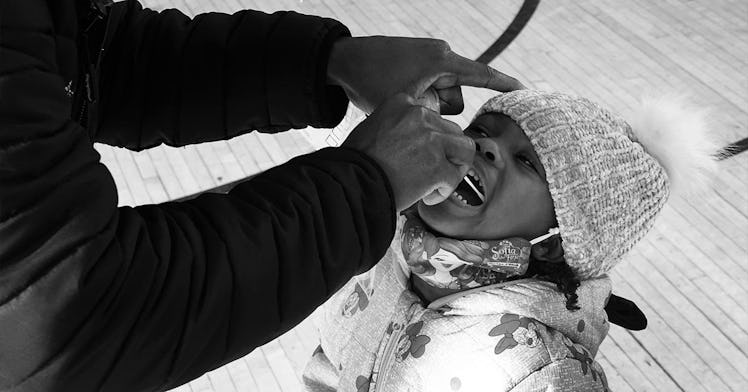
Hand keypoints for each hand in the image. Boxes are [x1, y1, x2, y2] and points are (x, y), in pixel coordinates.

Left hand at [327, 36, 523, 113]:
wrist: (344, 61)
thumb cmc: (371, 82)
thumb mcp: (407, 105)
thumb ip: (433, 116)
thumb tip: (444, 125)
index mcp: (442, 61)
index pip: (483, 75)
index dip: (504, 86)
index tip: (523, 93)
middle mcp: (440, 55)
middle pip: (454, 96)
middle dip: (437, 109)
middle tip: (410, 108)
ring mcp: (428, 57)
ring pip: (439, 95)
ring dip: (424, 105)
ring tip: (398, 100)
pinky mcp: (417, 61)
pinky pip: (428, 86)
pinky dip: (418, 97)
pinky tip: (396, 95)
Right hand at [342, 93, 474, 210]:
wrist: (350, 184)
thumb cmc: (356, 162)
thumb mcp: (373, 128)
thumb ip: (399, 126)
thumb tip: (421, 141)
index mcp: (402, 102)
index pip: (433, 117)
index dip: (431, 139)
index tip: (419, 155)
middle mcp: (419, 116)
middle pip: (453, 131)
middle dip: (446, 154)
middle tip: (430, 172)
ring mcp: (431, 140)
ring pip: (465, 150)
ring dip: (454, 168)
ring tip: (436, 182)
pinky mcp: (437, 166)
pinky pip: (454, 178)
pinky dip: (442, 192)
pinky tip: (425, 197)